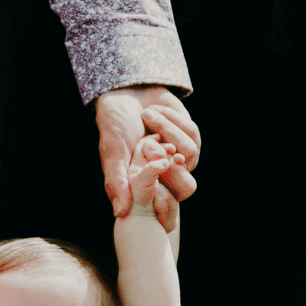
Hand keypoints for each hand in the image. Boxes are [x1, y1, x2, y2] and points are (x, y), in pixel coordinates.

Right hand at [96, 85, 200, 231]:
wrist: (127, 92)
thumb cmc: (115, 125)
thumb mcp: (113, 154)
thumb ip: (117, 183)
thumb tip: (120, 213)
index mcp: (147, 187)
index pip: (168, 205)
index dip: (162, 191)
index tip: (144, 160)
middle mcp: (167, 177)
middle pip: (188, 187)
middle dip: (165, 159)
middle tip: (145, 142)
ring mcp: (182, 157)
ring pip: (189, 154)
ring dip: (166, 130)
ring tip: (146, 116)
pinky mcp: (191, 136)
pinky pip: (191, 133)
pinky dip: (171, 118)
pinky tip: (155, 111)